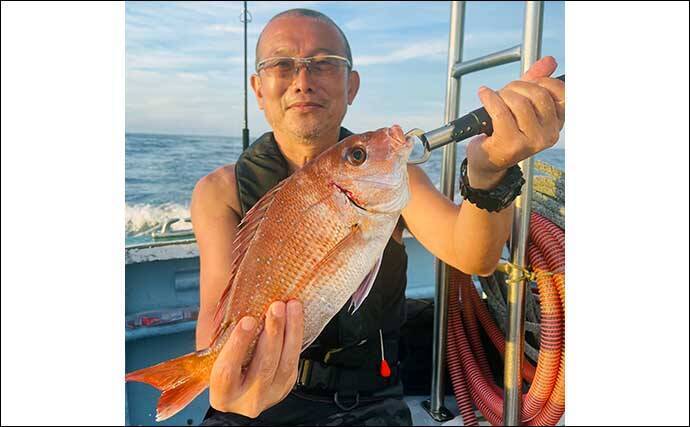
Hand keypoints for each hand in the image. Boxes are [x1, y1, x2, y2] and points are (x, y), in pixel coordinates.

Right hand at [209, 300, 303, 418]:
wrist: (240, 389)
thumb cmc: (225, 366)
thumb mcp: (215, 357)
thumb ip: (221, 339)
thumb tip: (229, 305)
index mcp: (223, 394)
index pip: (228, 371)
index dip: (238, 344)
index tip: (247, 321)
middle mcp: (248, 400)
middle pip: (264, 365)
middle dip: (272, 332)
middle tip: (276, 307)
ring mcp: (271, 395)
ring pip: (286, 363)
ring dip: (291, 330)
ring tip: (291, 306)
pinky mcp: (287, 385)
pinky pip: (295, 359)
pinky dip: (296, 335)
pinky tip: (295, 316)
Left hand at [466, 56, 564, 189]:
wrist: (488, 159)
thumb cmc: (505, 129)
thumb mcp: (523, 103)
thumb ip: (536, 81)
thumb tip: (550, 61)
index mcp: (557, 123)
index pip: (561, 92)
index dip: (542, 81)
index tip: (527, 83)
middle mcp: (549, 134)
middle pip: (537, 94)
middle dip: (517, 87)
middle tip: (505, 92)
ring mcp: (532, 141)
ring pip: (519, 102)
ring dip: (502, 94)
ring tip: (494, 99)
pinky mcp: (511, 144)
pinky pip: (500, 111)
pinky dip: (489, 98)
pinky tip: (484, 94)